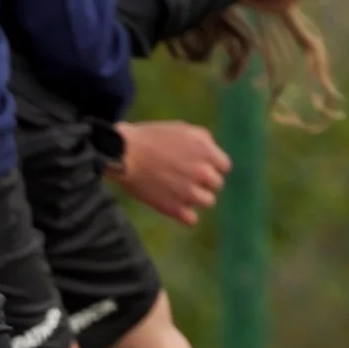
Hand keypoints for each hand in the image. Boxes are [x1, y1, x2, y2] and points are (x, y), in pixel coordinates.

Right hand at [110, 120, 228, 226]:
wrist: (123, 154)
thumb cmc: (151, 138)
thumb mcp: (182, 129)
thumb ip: (204, 140)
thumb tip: (213, 152)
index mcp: (206, 152)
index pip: (225, 167)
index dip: (212, 165)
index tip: (197, 165)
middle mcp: (202, 173)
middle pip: (217, 185)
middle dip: (204, 181)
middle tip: (185, 176)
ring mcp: (189, 193)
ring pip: (208, 202)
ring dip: (196, 197)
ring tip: (178, 190)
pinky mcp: (175, 209)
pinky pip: (191, 219)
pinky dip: (184, 214)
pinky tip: (173, 204)